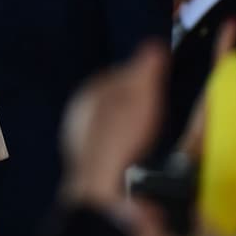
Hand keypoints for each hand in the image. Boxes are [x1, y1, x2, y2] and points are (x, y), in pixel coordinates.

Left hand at [61, 40, 168, 209]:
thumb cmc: (120, 141)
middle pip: (112, 102)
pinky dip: (121, 149)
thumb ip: (147, 71)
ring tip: (148, 135)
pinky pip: (107, 148)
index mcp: (88, 94)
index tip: (158, 86)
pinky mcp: (85, 165)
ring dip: (127, 128)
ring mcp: (78, 141)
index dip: (141, 78)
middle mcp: (77, 115)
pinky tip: (136, 157)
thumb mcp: (141, 98)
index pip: (117, 75)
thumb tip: (153, 45)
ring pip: (107, 126)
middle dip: (133, 104)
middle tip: (155, 112)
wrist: (100, 190)